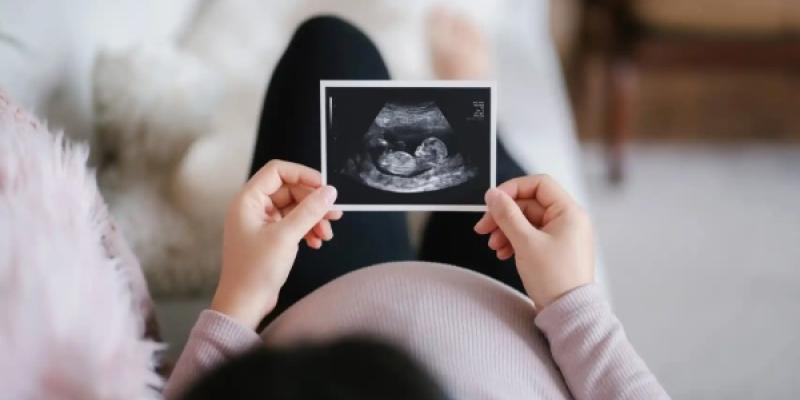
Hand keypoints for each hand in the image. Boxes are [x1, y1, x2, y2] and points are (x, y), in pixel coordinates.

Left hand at [211, 160, 340, 329]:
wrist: (245, 304)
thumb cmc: (255, 271)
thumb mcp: (286, 236)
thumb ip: (309, 211)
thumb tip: (329, 192)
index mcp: (248, 200)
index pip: (277, 171)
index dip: (302, 175)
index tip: (323, 187)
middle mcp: (253, 208)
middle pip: (290, 190)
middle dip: (313, 203)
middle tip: (333, 214)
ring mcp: (261, 223)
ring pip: (294, 209)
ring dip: (313, 218)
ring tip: (327, 234)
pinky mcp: (269, 237)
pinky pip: (293, 224)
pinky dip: (307, 230)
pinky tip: (316, 242)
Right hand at [474, 175, 593, 308]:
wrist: (568, 313)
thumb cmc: (555, 279)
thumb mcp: (525, 242)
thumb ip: (507, 215)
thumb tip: (493, 195)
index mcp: (569, 212)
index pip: (539, 184)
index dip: (512, 189)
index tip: (493, 201)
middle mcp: (568, 220)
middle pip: (529, 204)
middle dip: (504, 215)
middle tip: (483, 228)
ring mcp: (561, 235)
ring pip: (526, 221)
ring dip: (506, 230)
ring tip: (493, 246)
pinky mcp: (554, 249)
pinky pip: (530, 235)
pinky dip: (514, 241)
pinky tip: (503, 253)